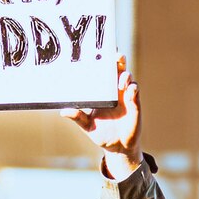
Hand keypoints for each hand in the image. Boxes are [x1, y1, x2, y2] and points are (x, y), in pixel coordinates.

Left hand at [61, 56, 142, 179]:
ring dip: (125, 75)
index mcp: (102, 91)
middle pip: (118, 68)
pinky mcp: (134, 104)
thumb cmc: (101, 134)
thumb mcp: (87, 126)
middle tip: (116, 56)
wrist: (118, 147)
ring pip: (128, 77)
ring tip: (121, 82)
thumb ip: (78, 117)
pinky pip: (135, 91)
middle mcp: (114, 90)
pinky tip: (129, 92)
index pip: (102, 71)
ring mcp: (125, 95)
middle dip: (118, 59)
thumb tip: (63, 112)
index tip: (98, 51)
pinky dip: (133, 89)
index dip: (102, 60)